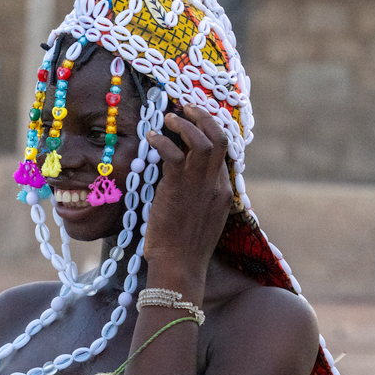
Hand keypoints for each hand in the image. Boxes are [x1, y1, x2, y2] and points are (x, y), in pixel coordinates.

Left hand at [142, 103, 232, 292]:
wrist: (180, 267)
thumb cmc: (183, 249)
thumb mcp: (200, 220)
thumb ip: (198, 198)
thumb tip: (181, 182)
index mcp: (223, 192)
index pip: (224, 153)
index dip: (211, 132)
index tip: (197, 121)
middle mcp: (216, 185)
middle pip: (220, 138)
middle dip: (204, 118)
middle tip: (187, 107)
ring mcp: (199, 185)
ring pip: (201, 140)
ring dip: (184, 123)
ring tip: (168, 116)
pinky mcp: (178, 188)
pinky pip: (173, 154)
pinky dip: (162, 140)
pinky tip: (150, 137)